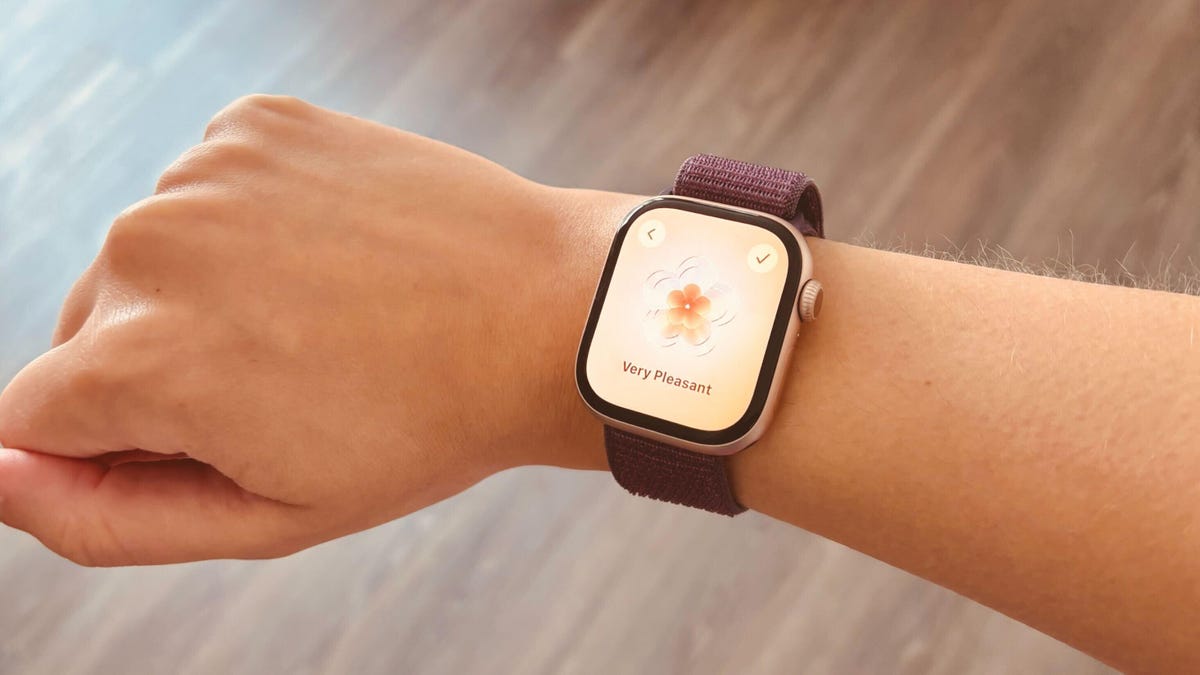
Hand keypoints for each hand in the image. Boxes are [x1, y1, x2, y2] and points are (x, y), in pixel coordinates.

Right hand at [0, 95, 621, 565]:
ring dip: (202, 294)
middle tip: (287, 381)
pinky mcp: (255, 125)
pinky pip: (203, 193)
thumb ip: (106, 517)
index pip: (31, 416)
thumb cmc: (420, 427)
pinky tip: (327, 256)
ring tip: (319, 318)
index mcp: (142, 357)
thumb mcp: (269, 515)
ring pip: (144, 260)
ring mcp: (205, 172)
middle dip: (156, 370)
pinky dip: (244, 228)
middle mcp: (150, 247)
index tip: (208, 436)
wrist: (542, 312)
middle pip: (82, 332)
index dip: (112, 444)